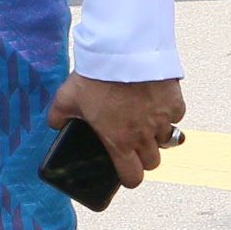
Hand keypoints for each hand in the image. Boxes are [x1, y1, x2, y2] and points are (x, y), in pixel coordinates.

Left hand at [45, 73, 185, 186]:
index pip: (133, 178)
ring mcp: (162, 120)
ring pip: (167, 139)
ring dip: (158, 135)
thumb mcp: (66, 98)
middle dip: (145, 157)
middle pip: (153, 162)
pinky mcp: (175, 102)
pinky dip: (169, 112)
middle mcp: (144, 136)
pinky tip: (157, 101)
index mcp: (119, 142)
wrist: (123, 52)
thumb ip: (58, 116)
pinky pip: (176, 115)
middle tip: (135, 143)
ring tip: (146, 121)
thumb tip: (54, 125)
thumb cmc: (94, 78)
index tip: (127, 170)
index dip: (130, 177)